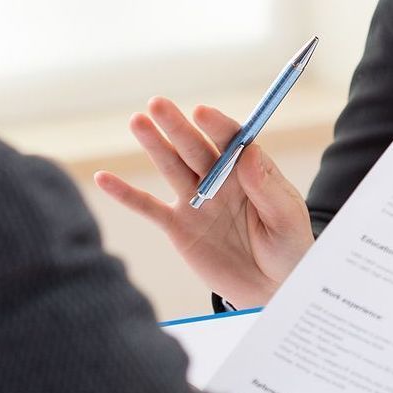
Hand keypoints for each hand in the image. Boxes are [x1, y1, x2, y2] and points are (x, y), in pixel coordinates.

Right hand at [93, 97, 314, 308]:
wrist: (272, 289)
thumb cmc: (289, 250)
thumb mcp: (287, 221)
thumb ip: (268, 189)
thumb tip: (248, 153)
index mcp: (248, 172)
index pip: (230, 141)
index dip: (216, 126)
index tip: (202, 113)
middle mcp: (219, 179)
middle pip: (195, 148)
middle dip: (177, 126)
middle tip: (158, 104)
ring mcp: (196, 201)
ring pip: (171, 167)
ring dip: (154, 144)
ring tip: (138, 121)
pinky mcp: (178, 227)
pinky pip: (148, 208)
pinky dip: (125, 194)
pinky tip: (104, 178)